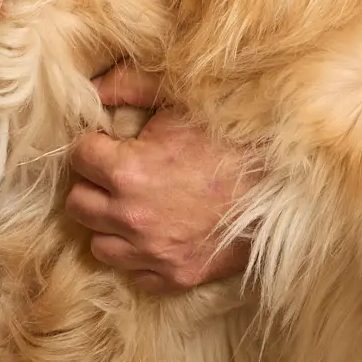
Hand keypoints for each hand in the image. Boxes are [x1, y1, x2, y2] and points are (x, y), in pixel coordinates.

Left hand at [66, 67, 251, 294]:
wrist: (283, 185)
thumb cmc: (232, 139)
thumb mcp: (180, 102)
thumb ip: (129, 86)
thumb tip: (93, 86)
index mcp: (127, 170)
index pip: (78, 157)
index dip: (95, 146)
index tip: (111, 144)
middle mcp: (131, 217)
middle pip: (77, 204)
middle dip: (93, 185)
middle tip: (118, 173)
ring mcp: (153, 252)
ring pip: (99, 244)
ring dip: (110, 224)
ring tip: (134, 205)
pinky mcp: (176, 276)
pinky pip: (134, 273)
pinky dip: (139, 256)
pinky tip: (156, 233)